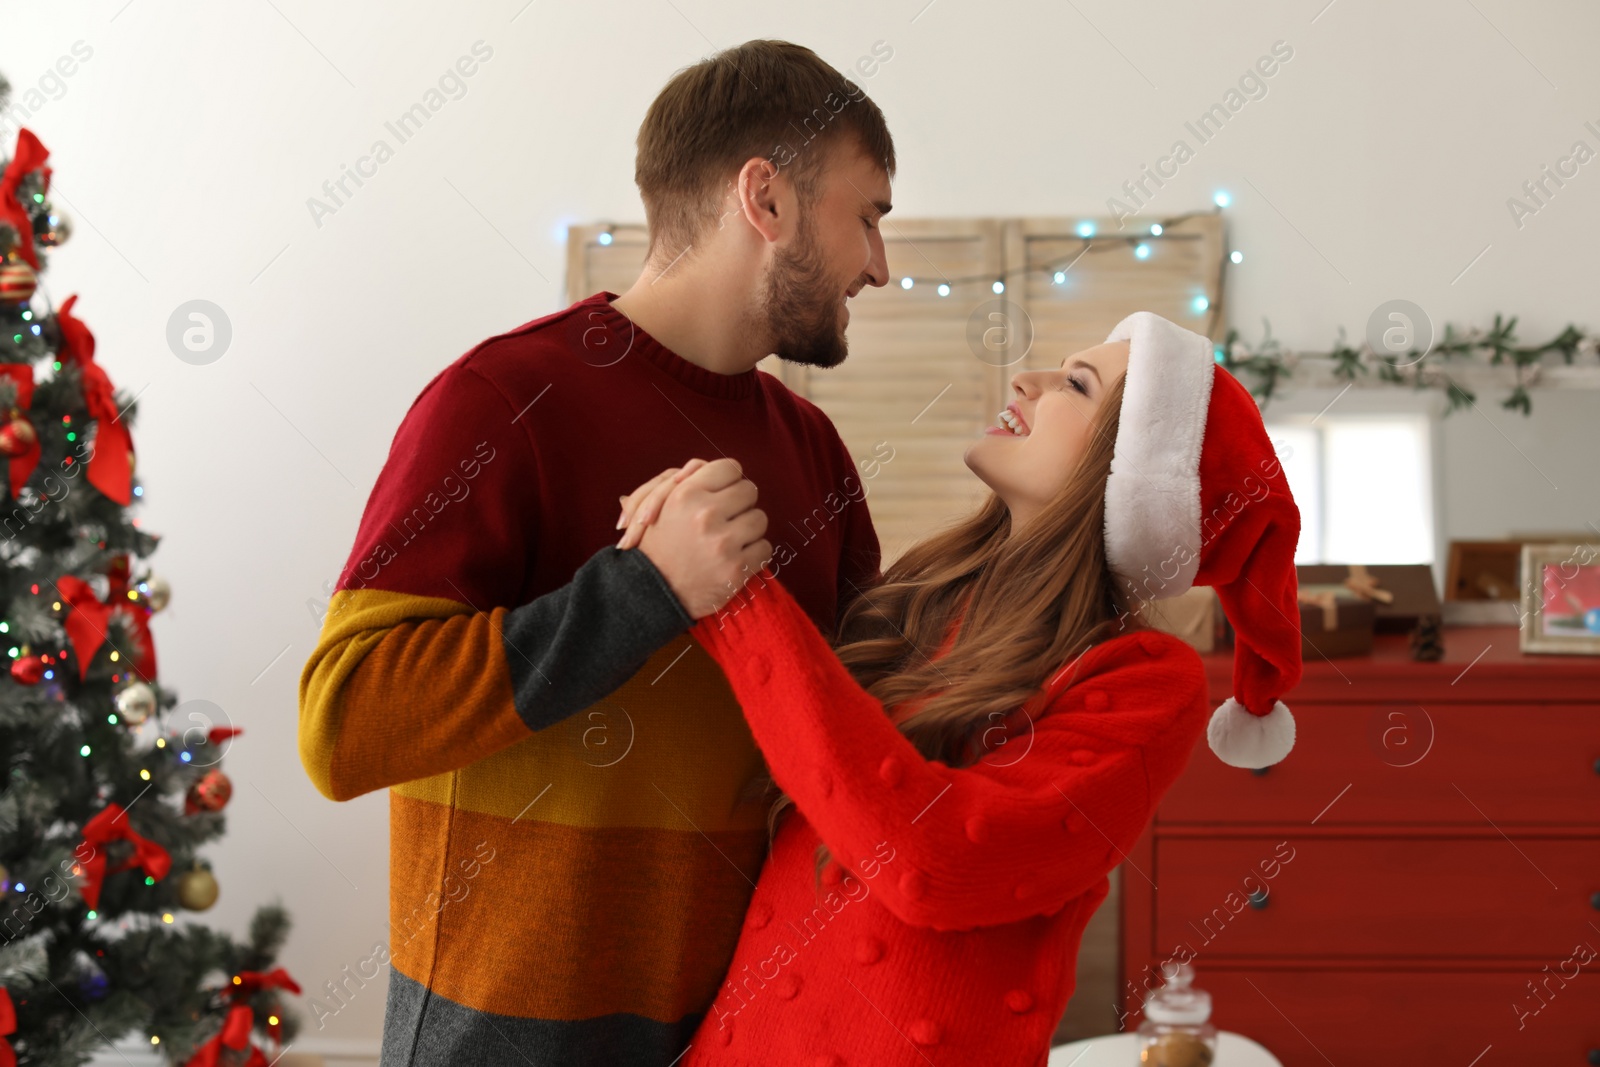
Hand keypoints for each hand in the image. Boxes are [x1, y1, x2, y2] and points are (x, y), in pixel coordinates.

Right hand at [621, 458, 770, 618]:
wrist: (651, 593)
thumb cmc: (657, 546)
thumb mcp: (659, 504)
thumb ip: (688, 480)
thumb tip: (720, 468)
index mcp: (686, 494)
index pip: (730, 468)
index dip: (729, 481)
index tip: (723, 495)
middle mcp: (705, 514)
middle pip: (749, 491)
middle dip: (740, 504)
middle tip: (726, 519)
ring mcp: (722, 543)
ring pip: (760, 519)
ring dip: (748, 530)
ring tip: (729, 541)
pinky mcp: (735, 569)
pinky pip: (765, 548)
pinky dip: (754, 554)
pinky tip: (735, 559)